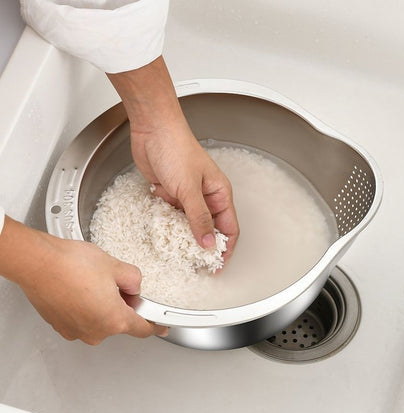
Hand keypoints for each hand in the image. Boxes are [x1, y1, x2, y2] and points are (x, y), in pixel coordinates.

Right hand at [0, 217, 167, 344]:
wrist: (38, 263)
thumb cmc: (72, 265)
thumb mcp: (116, 266)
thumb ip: (134, 280)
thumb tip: (134, 286)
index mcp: (114, 320)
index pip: (143, 328)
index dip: (155, 325)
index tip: (161, 326)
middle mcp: (95, 331)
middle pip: (120, 322)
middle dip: (123, 304)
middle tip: (116, 282)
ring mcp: (76, 330)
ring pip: (100, 319)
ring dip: (103, 304)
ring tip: (93, 281)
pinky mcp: (61, 326)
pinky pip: (83, 318)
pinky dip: (86, 306)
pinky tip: (81, 287)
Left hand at [107, 57, 239, 258]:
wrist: (152, 131)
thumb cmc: (176, 150)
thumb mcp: (189, 189)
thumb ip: (199, 218)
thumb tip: (208, 245)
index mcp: (219, 194)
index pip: (228, 228)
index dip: (225, 249)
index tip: (216, 267)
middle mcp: (206, 197)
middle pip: (209, 229)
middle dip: (202, 246)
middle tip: (194, 264)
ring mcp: (187, 196)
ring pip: (189, 224)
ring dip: (182, 236)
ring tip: (175, 250)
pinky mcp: (171, 194)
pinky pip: (172, 216)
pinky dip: (167, 224)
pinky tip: (162, 229)